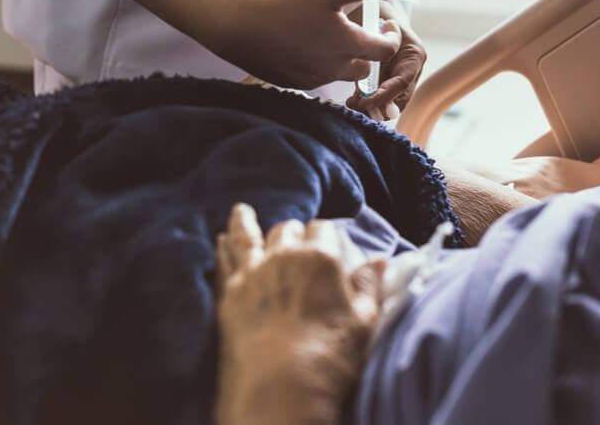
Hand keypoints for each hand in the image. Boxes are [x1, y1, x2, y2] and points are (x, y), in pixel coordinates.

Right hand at [205, 0, 404, 89]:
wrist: (235, 25)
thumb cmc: (283, 4)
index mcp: (347, 46)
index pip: (385, 50)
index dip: (390, 36)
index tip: (385, 22)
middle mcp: (332, 69)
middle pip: (363, 67)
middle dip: (366, 51)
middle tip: (356, 29)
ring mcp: (310, 80)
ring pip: (338, 73)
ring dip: (341, 57)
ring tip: (328, 34)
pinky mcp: (290, 83)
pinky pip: (314, 77)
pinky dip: (317, 63)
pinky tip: (304, 44)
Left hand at [215, 205, 384, 424]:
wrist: (281, 389)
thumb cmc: (331, 357)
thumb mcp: (364, 321)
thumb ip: (369, 286)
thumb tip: (379, 260)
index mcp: (322, 258)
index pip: (324, 229)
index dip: (326, 236)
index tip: (327, 245)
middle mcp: (286, 256)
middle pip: (289, 230)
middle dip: (294, 233)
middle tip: (295, 242)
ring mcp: (254, 272)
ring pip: (251, 235)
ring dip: (248, 222)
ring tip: (243, 210)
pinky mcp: (230, 293)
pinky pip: (225, 259)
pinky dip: (224, 245)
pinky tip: (220, 238)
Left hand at [346, 1, 427, 117]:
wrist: (371, 10)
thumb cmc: (372, 12)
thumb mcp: (373, 24)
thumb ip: (376, 40)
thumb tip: (375, 54)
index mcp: (414, 54)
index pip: (402, 82)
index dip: (384, 96)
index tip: (364, 101)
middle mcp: (412, 69)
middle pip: (400, 100)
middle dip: (378, 107)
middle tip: (355, 105)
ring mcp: (401, 77)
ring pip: (391, 104)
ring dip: (372, 107)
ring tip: (353, 102)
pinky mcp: (388, 82)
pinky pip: (381, 100)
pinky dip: (368, 103)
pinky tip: (354, 99)